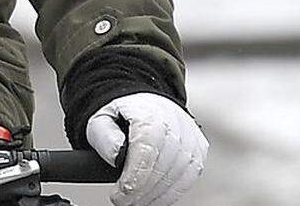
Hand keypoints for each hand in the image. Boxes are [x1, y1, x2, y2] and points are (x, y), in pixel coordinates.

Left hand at [86, 93, 207, 205]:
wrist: (143, 103)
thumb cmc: (121, 114)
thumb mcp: (101, 121)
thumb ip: (106, 138)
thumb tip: (117, 156)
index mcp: (149, 112)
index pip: (146, 149)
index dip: (134, 176)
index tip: (120, 194)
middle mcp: (175, 122)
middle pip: (163, 165)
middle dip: (142, 190)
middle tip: (123, 201)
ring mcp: (190, 136)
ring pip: (179, 173)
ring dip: (157, 194)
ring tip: (136, 201)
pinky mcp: (198, 149)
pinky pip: (190, 176)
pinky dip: (172, 192)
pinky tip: (155, 197)